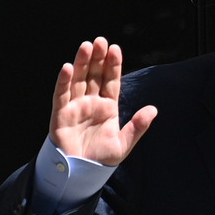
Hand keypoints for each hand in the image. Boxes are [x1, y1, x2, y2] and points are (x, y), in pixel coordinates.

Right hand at [49, 37, 157, 165]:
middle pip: (94, 75)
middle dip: (97, 58)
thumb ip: (137, 127)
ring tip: (86, 46)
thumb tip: (153, 109)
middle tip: (100, 40)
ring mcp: (75, 107)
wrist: (81, 174)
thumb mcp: (124, 143)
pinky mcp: (61, 114)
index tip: (116, 48)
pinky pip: (61, 95)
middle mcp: (91, 102)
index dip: (113, 65)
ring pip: (78, 80)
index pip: (111, 81)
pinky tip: (67, 67)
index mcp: (107, 107)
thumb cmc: (101, 158)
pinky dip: (63, 81)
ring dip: (81, 63)